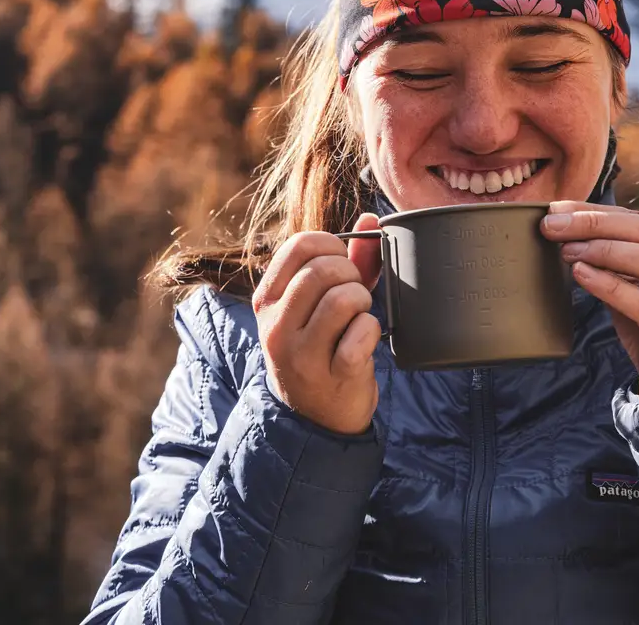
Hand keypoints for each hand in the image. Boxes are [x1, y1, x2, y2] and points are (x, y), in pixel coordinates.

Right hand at [252, 214, 381, 433]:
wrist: (314, 418)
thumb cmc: (322, 346)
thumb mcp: (321, 304)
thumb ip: (347, 261)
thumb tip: (368, 219)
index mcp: (267, 300)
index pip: (298, 245)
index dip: (331, 245)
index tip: (341, 262)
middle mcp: (276, 326)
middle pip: (322, 271)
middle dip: (351, 274)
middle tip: (355, 293)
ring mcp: (301, 355)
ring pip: (342, 299)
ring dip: (363, 302)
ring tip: (359, 316)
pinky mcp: (331, 376)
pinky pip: (361, 334)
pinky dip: (371, 331)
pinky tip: (364, 342)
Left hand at [541, 202, 638, 395]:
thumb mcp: (637, 287)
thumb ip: (616, 258)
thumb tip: (566, 225)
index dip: (598, 212)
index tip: (557, 210)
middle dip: (597, 224)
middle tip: (554, 226)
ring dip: (605, 252)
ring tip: (567, 252)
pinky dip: (610, 286)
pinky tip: (581, 276)